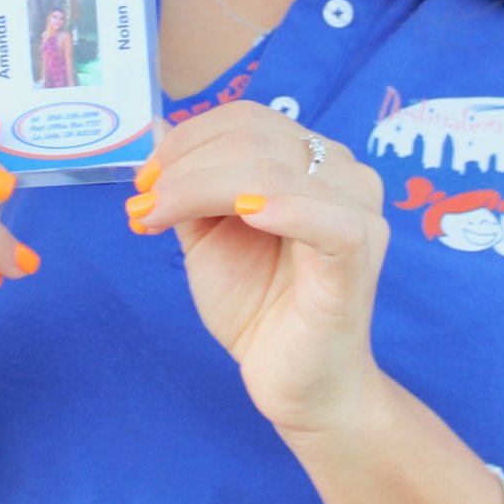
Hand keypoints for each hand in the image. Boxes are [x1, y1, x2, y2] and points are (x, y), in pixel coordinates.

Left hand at [128, 102, 389, 438]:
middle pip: (253, 138)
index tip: (144, 180)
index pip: (247, 120)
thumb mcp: (210, 236)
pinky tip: (245, 215)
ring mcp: (356, 210)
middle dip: (184, 166)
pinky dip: (281, 207)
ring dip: (199, 187)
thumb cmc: (259, 308)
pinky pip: (324, 216)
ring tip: (160, 217)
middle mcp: (343, 172)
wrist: (298, 384)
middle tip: (144, 202)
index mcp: (312, 160)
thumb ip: (188, 184)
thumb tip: (156, 125)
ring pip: (271, 169)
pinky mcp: (359, 252)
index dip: (188, 139)